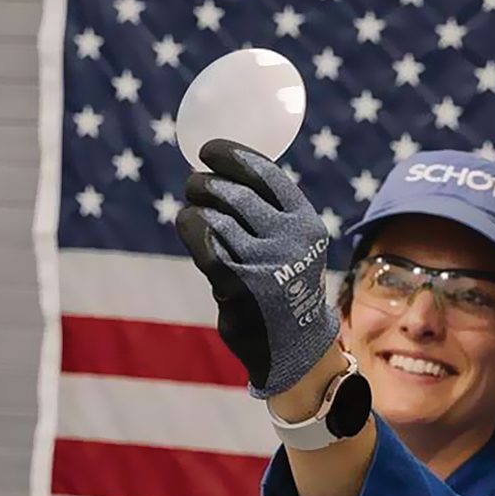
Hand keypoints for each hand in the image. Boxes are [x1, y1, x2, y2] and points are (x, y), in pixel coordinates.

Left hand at [176, 140, 338, 397]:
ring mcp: (263, 261)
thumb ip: (270, 213)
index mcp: (307, 223)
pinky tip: (187, 222)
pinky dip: (189, 225)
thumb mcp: (295, 245)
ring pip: (214, 215)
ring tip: (192, 207)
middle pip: (235, 193)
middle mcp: (289, 239)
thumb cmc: (286, 285)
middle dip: (206, 182)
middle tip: (195, 183)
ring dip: (196, 206)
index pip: (266, 175)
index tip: (209, 150)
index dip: (233, 156)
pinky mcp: (236, 282)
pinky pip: (202, 240)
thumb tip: (221, 173)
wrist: (294, 345)